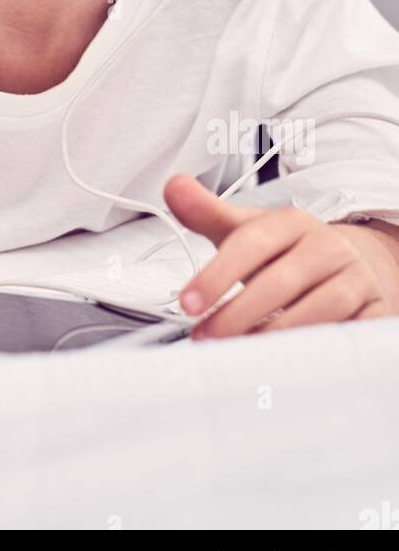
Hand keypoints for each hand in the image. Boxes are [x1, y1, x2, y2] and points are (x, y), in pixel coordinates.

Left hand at [164, 173, 392, 338]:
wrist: (351, 265)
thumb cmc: (287, 254)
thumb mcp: (247, 231)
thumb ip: (207, 213)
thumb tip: (173, 186)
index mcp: (292, 222)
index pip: (250, 244)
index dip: (216, 275)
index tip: (188, 304)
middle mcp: (328, 247)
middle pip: (280, 283)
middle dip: (236, 315)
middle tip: (204, 338)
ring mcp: (356, 279)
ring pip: (316, 313)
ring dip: (273, 338)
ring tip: (238, 355)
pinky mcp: (377, 312)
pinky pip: (346, 336)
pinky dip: (315, 353)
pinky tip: (285, 364)